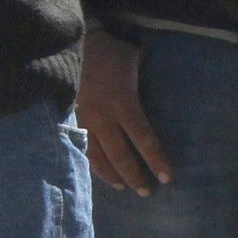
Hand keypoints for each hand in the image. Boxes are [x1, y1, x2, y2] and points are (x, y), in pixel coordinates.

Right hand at [77, 26, 171, 193]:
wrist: (70, 45)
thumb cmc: (108, 51)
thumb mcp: (132, 63)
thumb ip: (142, 83)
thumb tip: (159, 94)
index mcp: (123, 104)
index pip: (144, 140)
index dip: (156, 161)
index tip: (167, 177)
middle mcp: (104, 118)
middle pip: (121, 156)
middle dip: (135, 176)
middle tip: (146, 191)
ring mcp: (84, 121)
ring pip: (98, 158)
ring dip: (112, 175)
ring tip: (123, 186)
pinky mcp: (70, 121)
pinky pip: (81, 148)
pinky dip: (91, 163)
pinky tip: (99, 171)